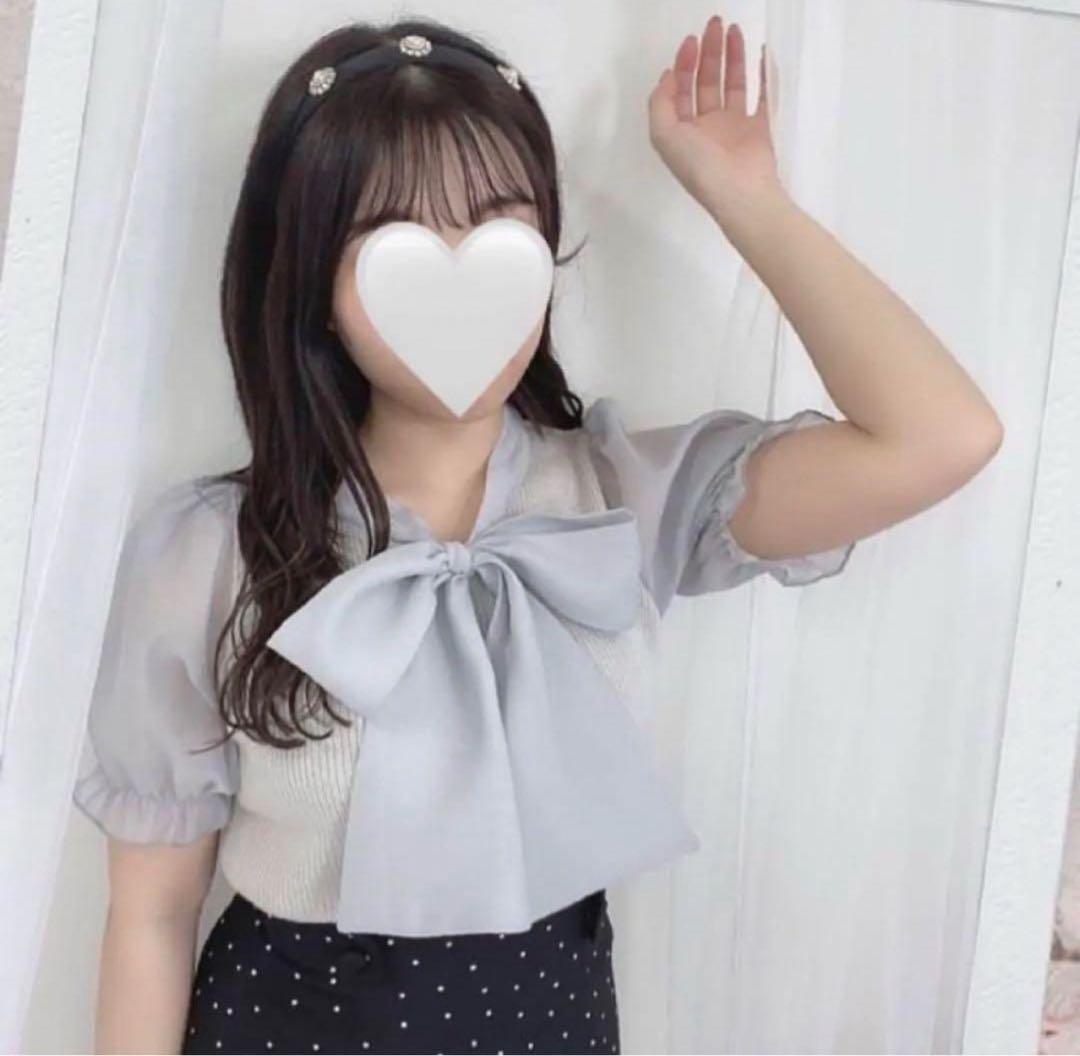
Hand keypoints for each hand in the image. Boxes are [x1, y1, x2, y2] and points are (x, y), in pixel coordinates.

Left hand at [648, 15, 784, 218]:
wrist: (740, 193)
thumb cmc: (700, 167)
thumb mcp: (664, 136)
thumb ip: (659, 104)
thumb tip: (666, 77)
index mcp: (683, 132)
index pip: (680, 91)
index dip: (682, 65)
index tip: (690, 42)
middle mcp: (706, 128)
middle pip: (705, 82)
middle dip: (707, 53)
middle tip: (714, 25)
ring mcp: (734, 128)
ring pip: (732, 84)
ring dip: (731, 57)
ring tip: (733, 30)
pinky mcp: (759, 128)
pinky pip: (762, 95)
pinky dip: (763, 74)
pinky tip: (761, 52)